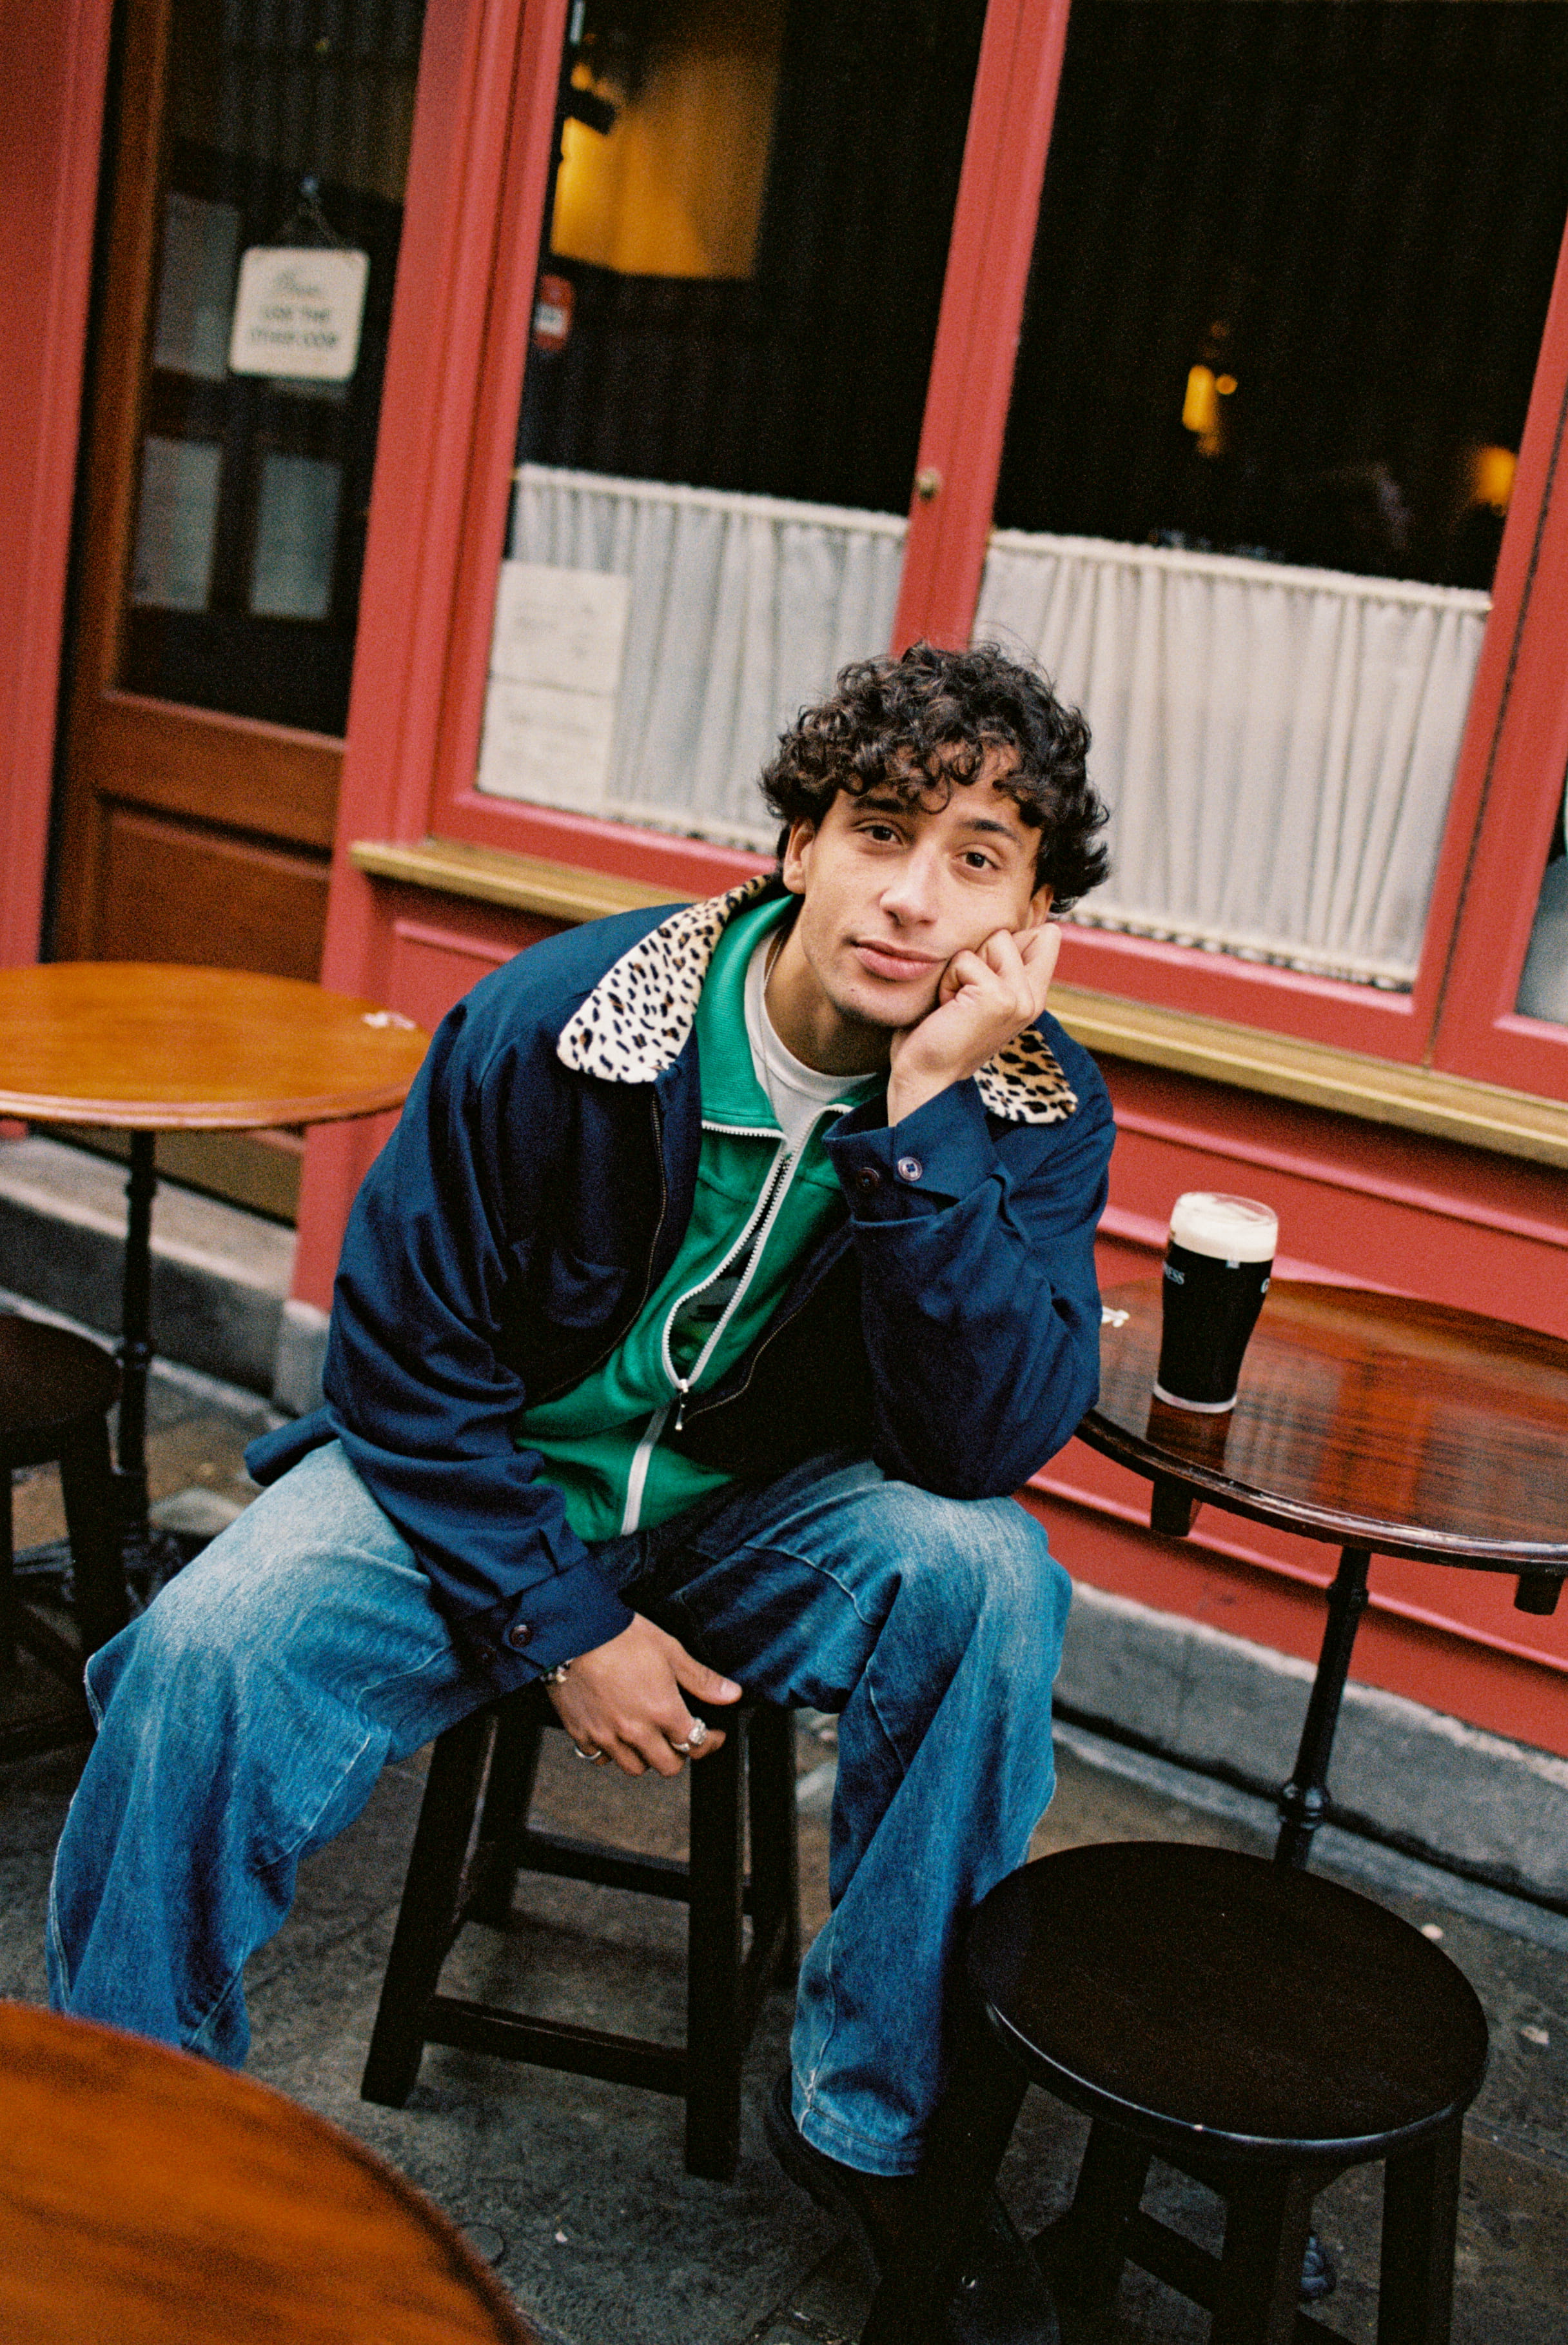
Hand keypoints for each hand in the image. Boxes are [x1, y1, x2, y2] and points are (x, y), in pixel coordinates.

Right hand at [546, 1614, 741, 1776]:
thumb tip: (732, 1694)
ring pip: (634, 1767)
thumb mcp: (669, 1650)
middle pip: (667, 1766)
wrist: (573, 1630)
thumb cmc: (621, 1635)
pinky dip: (610, 1752)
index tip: (713, 1735)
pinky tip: (614, 1735)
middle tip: (679, 1738)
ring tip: (647, 1738)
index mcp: (663, 1711)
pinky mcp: (580, 1733)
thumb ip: (701, 1679)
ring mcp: (606, 1735)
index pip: (695, 1744)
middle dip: (680, 1755)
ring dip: (646, 1757)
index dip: (710, 1742)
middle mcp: (635, 1730)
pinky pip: (599, 1758)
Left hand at [886, 921, 1060, 1125]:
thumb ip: (998, 962)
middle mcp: (1035, 998)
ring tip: (955, 1002)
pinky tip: (948, 1009)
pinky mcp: (1001, 998)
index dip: (1007, 940)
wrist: (925, 1076)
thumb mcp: (977, 992)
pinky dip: (948, 980)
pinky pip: (966, 960)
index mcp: (1034, 996)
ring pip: (993, 940)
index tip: (978, 978)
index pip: (1047, 935)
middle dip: (976, 954)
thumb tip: (1013, 917)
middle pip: (1010, 932)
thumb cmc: (940, 1033)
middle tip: (962, 996)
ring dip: (961, 967)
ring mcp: (1022, 999)